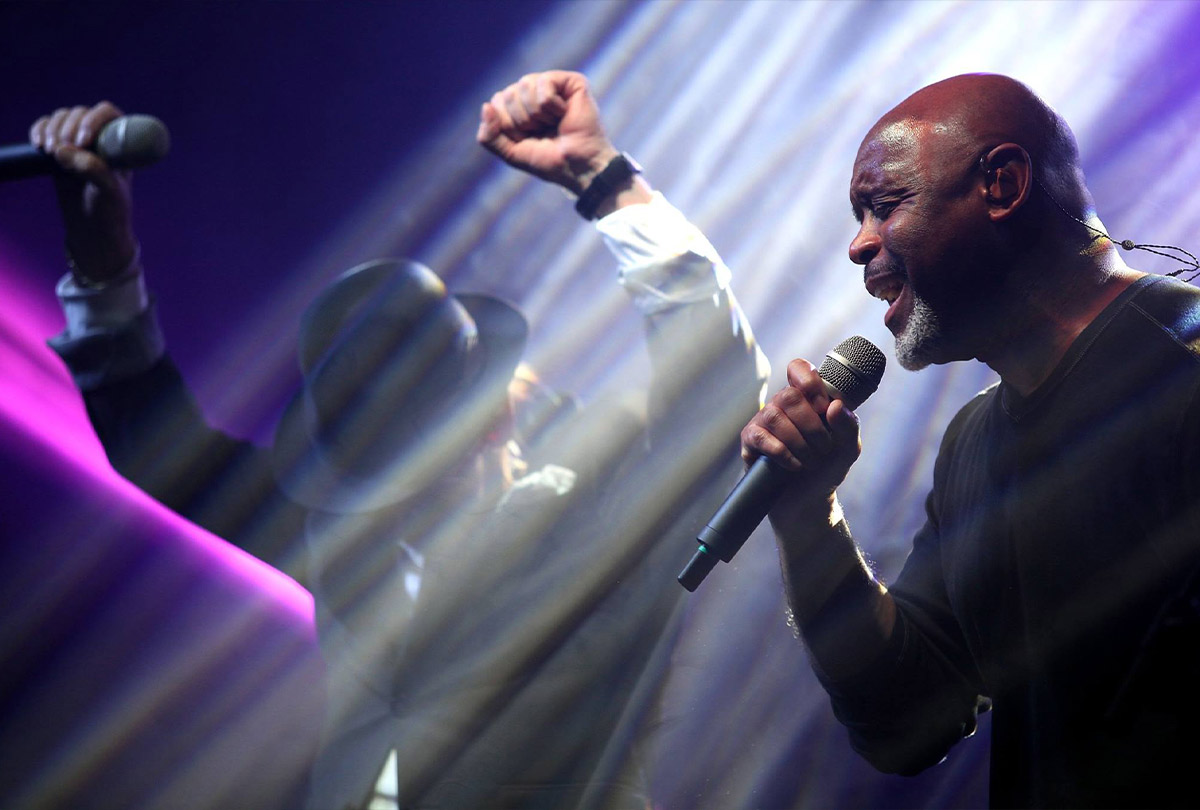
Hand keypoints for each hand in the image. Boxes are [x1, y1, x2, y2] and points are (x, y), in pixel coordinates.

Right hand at [30, 101, 136, 282]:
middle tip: (59, 150)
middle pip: (80, 113)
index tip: (82, 141)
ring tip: (50, 152)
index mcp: (121, 143)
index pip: (108, 114)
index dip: (92, 121)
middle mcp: (101, 138)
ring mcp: (79, 142)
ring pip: (62, 118)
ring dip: (52, 129)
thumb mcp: (109, 191)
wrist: (93, 229)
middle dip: (66, 127)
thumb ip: (93, 169)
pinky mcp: (60, 149)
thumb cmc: (110, 210)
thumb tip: (63, 149)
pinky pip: (45, 127)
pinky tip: (38, 145)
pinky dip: (39, 130)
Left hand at [477, 70, 619, 195]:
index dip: (508, 125)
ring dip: (537, 114)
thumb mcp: (511, 153)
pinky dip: (551, 106)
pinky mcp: (571, 82)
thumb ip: (489, 136)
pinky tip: (564, 113)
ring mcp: (553, 85)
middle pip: (508, 94)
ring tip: (554, 123)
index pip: (497, 101)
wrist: (578, 166)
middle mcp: (534, 92)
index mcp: (519, 106)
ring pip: (524, 86)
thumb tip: (486, 106)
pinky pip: (544, 85)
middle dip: (522, 120)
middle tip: (543, 131)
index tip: (528, 138)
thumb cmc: (549, 161)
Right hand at [740, 358, 861, 517]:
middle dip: (812, 426)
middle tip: (823, 448)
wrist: (809, 501)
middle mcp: (782, 405)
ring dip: (799, 442)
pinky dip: (782, 453)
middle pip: (790, 395)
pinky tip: (793, 465)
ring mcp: (764, 421)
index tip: (824, 407)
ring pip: (775, 415)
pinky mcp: (750, 441)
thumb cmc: (827, 469)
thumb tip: (836, 405)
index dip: (809, 381)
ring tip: (810, 461)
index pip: (798, 369)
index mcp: (806, 399)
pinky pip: (761, 437)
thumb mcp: (848, 448)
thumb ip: (848, 425)